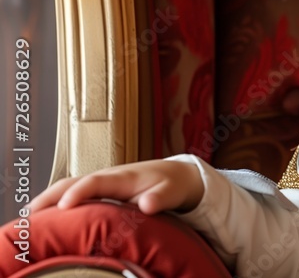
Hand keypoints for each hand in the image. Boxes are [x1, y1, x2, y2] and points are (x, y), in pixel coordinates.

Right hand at [28, 159, 204, 214]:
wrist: (175, 174)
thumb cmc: (170, 185)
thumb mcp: (171, 192)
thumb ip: (159, 198)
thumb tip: (147, 205)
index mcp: (122, 177)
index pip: (95, 181)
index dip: (79, 192)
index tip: (65, 206)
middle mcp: (107, 176)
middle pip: (73, 181)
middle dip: (51, 195)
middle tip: (31, 213)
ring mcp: (100, 181)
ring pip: (68, 185)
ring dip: (47, 199)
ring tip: (28, 217)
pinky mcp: (98, 189)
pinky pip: (72, 191)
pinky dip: (54, 201)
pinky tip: (43, 216)